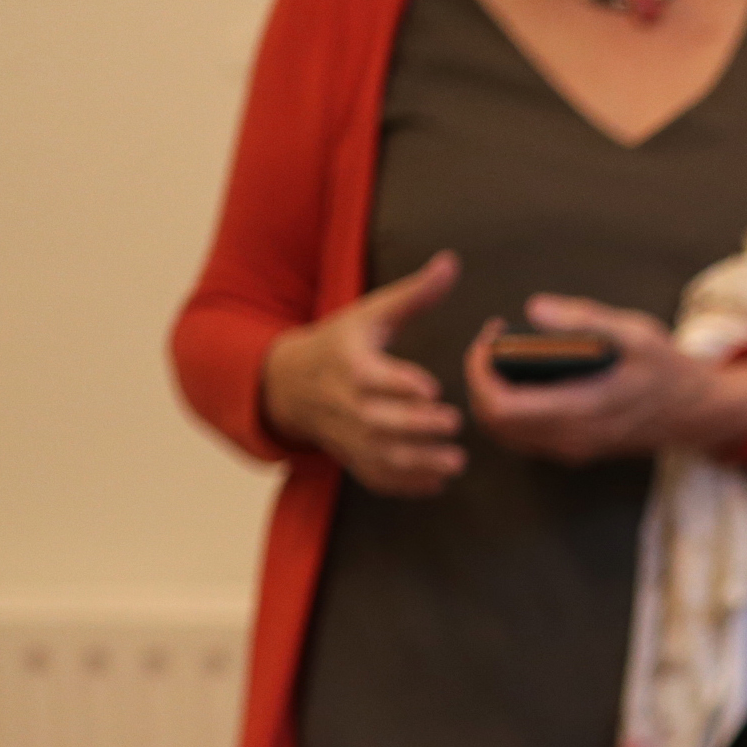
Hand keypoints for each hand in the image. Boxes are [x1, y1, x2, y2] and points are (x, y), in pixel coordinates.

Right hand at [258, 251, 466, 496]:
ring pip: (380, 455)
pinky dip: (404, 485)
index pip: (372, 376)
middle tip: (454, 424)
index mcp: (350, 364)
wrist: (290, 382)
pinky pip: (375, 477)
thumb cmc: (341, 343)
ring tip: (456, 461)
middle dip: (416, 426)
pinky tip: (437, 482)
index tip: (431, 387)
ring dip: (418, 463)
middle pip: (379, 421)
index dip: (400, 383)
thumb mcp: (371, 314)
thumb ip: (414, 294)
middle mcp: (345, 403)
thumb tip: (450, 261)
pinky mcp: (351, 458)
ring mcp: (347, 435)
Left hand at [460, 295, 746, 465]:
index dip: (479, 371)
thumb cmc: (668, 370)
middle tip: (493, 343)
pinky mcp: (575, 449)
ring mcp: (572, 448)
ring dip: (492, 396)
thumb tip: (533, 309)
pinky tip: (526, 378)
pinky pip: (524, 436)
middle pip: (493, 423)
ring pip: (505, 433)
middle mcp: (572, 438)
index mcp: (581, 410)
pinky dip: (510, 408)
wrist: (698, 412)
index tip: (490, 337)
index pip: (501, 406)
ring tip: (505, 357)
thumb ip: (584, 319)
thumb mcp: (635, 333)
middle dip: (480, 380)